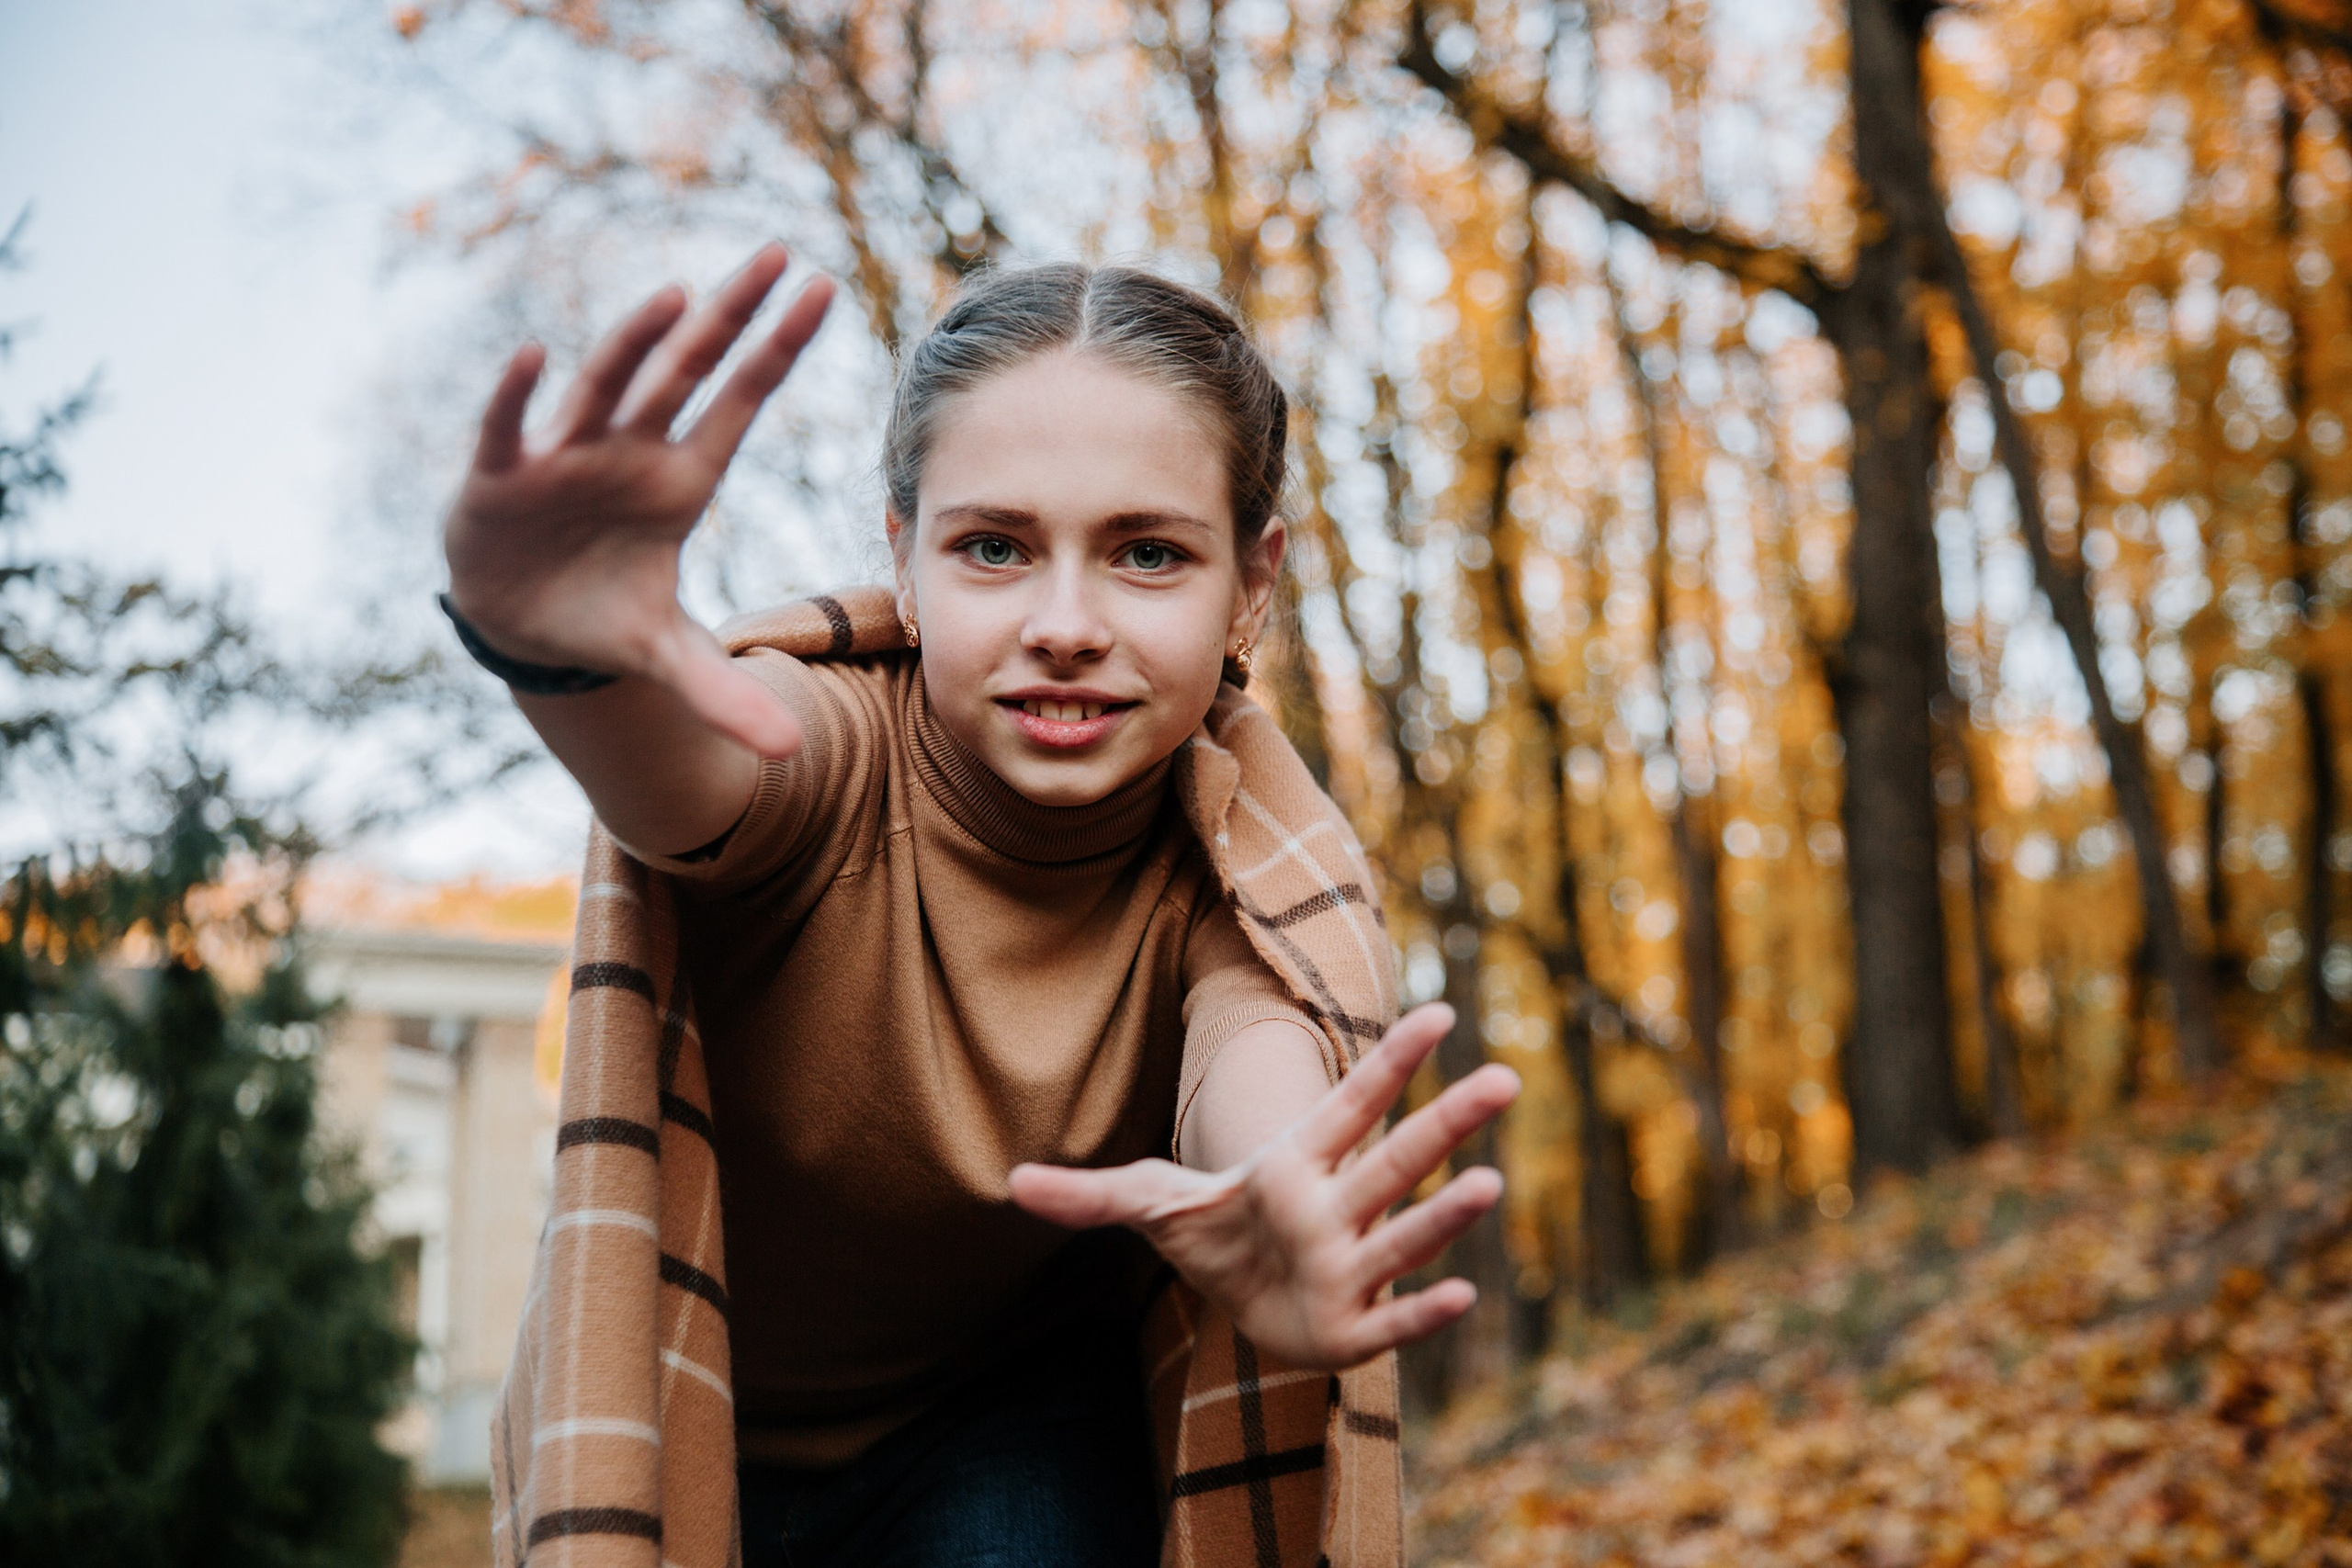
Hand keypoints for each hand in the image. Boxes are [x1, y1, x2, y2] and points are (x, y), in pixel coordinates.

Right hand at [442, 244, 834, 755]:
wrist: (522, 622)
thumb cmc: (605, 612)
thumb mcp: (669, 658)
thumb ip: (725, 696)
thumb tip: (790, 758)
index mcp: (682, 480)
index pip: (742, 403)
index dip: (780, 350)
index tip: (824, 290)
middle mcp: (631, 452)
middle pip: (688, 372)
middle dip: (730, 316)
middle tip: (779, 255)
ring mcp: (568, 458)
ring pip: (606, 388)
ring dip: (636, 345)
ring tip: (677, 299)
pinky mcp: (503, 479)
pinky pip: (511, 431)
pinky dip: (520, 398)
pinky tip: (533, 356)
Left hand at [1009, 1003, 1519, 1370]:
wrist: (1242, 1298)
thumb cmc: (1212, 1234)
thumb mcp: (1145, 1207)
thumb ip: (1085, 1195)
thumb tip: (1009, 1183)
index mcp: (1294, 1166)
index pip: (1347, 1104)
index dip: (1390, 1062)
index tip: (1440, 1009)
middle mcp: (1334, 1209)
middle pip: (1395, 1160)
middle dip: (1447, 1121)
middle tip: (1507, 1076)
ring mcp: (1349, 1266)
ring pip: (1402, 1234)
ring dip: (1445, 1214)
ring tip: (1491, 1183)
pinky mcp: (1349, 1327)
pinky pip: (1393, 1318)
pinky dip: (1424, 1312)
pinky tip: (1467, 1297)